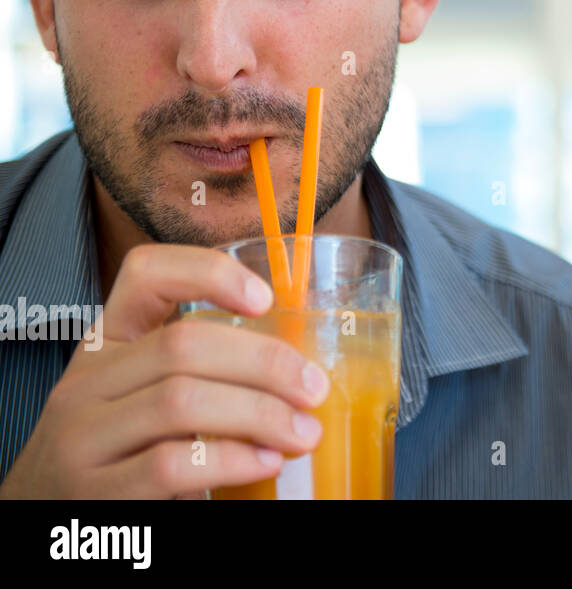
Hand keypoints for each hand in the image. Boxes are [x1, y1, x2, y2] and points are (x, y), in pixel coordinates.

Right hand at [0, 243, 329, 498]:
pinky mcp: (93, 492)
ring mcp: (83, 438)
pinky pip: (173, 465)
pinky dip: (232, 460)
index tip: (267, 298)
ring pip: (182, 401)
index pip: (146, 273)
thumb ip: (201, 370)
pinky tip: (265, 463)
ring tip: (303, 433)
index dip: (210, 272)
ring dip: (260, 414)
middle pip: (185, 344)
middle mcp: (87, 382)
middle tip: (313, 388)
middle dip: (265, 362)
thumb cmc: (120, 449)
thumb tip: (304, 365)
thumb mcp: (144, 394)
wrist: (42, 515)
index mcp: (107, 343)